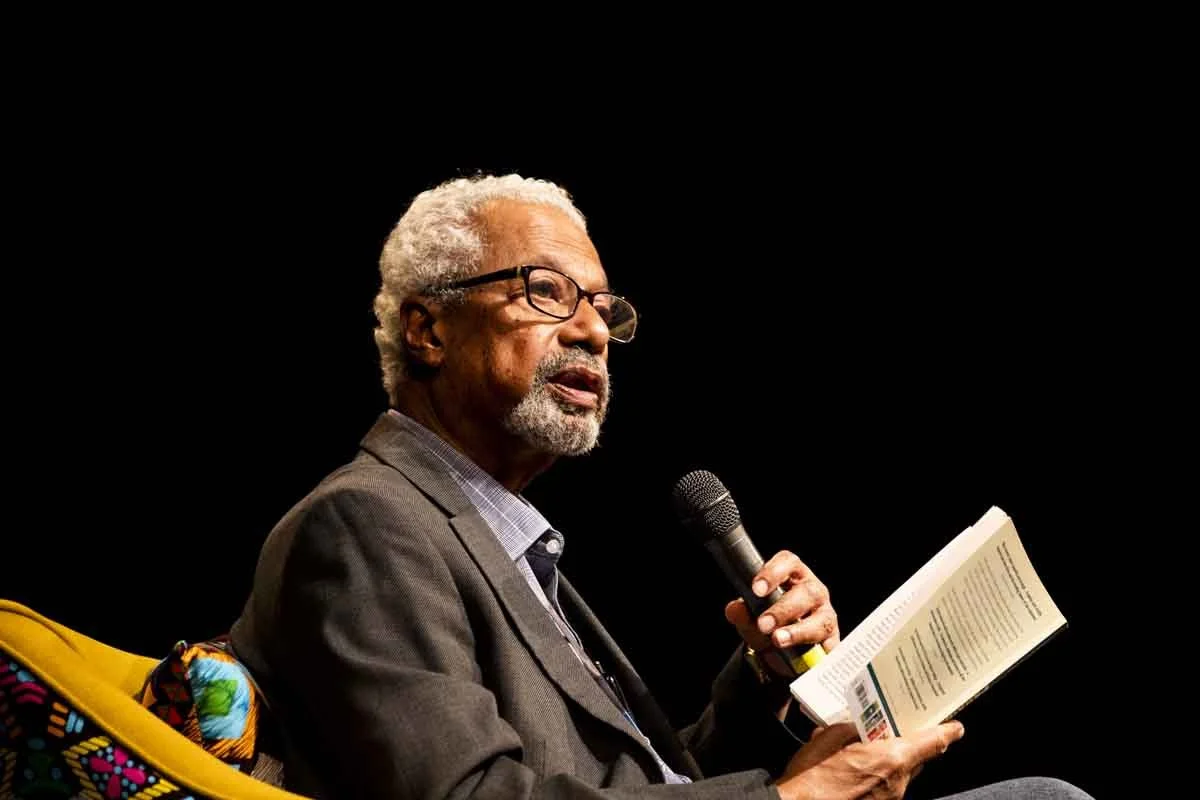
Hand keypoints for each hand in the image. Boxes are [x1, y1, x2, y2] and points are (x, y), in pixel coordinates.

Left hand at [724, 550, 838, 677]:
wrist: (782, 654)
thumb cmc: (769, 623)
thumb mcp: (751, 618)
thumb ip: (742, 613)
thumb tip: (734, 610)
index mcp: (793, 576)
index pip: (788, 563)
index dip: (773, 573)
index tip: (756, 589)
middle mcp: (813, 591)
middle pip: (806, 592)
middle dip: (783, 609)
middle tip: (763, 624)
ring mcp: (826, 615)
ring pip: (820, 619)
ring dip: (798, 631)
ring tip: (778, 640)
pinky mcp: (833, 640)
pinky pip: (830, 646)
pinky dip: (817, 653)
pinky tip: (804, 659)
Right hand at [774, 721, 964, 799]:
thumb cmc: (813, 777)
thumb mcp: (830, 737)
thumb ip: (853, 727)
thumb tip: (860, 725)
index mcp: (891, 759)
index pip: (932, 742)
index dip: (947, 732)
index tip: (955, 726)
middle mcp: (898, 782)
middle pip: (918, 758)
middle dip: (910, 743)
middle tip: (897, 727)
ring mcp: (890, 799)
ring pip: (901, 773)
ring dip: (890, 760)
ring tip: (865, 749)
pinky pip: (887, 786)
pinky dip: (878, 775)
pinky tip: (854, 770)